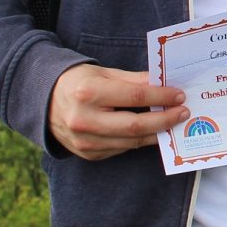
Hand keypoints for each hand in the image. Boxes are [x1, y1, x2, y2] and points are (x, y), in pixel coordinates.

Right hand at [48, 64, 187, 160]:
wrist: (43, 101)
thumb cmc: (78, 82)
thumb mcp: (104, 73)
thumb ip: (134, 80)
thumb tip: (164, 84)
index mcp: (88, 93)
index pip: (135, 96)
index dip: (161, 97)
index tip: (180, 95)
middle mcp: (84, 119)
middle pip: (135, 126)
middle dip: (164, 120)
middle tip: (183, 113)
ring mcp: (84, 141)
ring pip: (130, 142)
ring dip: (155, 133)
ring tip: (172, 123)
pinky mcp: (86, 153)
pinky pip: (120, 149)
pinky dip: (137, 141)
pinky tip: (151, 133)